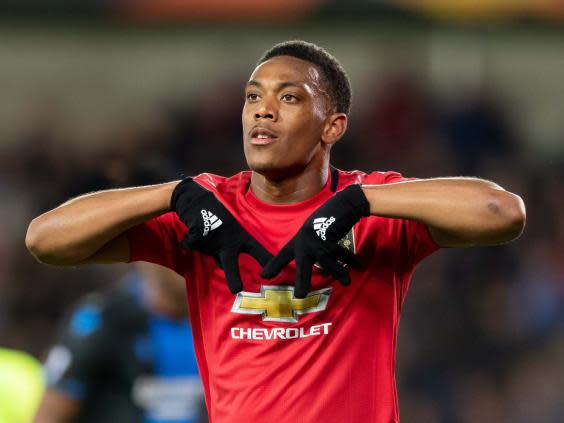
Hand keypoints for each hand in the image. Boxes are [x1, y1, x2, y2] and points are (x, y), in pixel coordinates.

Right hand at [171, 178, 272, 293]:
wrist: (194, 197)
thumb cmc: (215, 215)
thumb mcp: (230, 228)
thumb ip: (229, 248)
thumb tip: (225, 268)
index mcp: (240, 235)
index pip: (257, 249)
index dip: (265, 260)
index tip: (269, 275)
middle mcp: (228, 238)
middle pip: (230, 262)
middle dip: (233, 276)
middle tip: (236, 289)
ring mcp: (213, 237)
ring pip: (207, 251)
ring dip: (204, 245)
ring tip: (206, 233)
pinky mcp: (197, 234)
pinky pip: (190, 244)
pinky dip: (188, 242)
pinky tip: (192, 230)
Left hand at [261, 184, 369, 297]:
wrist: (339, 206)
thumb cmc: (324, 221)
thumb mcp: (311, 233)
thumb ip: (311, 251)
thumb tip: (320, 270)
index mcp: (297, 242)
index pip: (282, 256)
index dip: (274, 266)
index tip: (265, 276)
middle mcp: (305, 244)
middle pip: (303, 268)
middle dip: (302, 282)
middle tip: (300, 296)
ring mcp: (318, 244)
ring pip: (329, 265)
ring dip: (339, 273)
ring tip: (346, 282)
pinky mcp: (332, 242)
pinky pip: (343, 256)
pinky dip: (351, 261)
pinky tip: (357, 266)